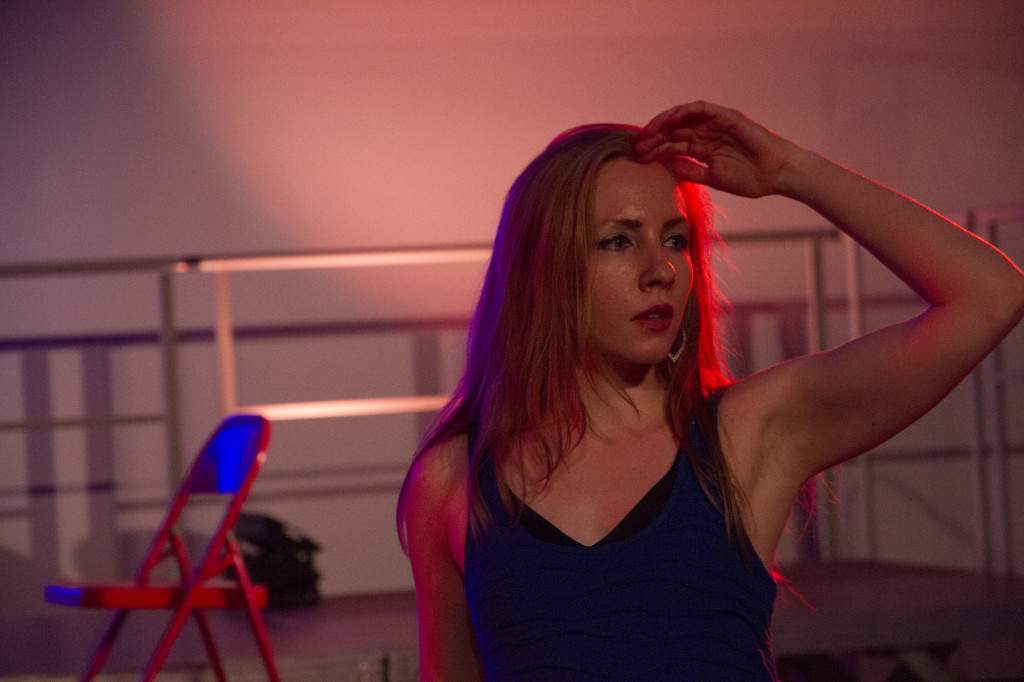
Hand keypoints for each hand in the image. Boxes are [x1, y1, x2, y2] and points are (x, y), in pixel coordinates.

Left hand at [634, 101, 797, 197]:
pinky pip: (702, 109)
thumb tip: (666, 166)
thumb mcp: (712, 178)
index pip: (672, 144)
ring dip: (664, 123)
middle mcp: (706, 133)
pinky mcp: (727, 117)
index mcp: (702, 148)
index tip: (639, 158)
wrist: (778, 174)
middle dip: (654, 137)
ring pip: (683, 117)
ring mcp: (716, 124)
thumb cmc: (751, 178)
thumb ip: (690, 171)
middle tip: (638, 147)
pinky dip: (685, 111)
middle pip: (673, 130)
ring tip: (649, 133)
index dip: (655, 150)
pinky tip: (670, 120)